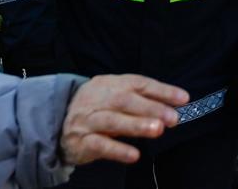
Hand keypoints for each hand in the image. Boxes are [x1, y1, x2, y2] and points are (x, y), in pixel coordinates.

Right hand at [59, 75, 188, 165]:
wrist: (55, 123)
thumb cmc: (93, 109)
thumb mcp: (112, 98)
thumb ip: (139, 100)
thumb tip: (172, 107)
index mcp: (108, 84)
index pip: (137, 83)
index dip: (160, 90)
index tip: (182, 98)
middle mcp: (97, 99)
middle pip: (125, 100)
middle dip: (151, 108)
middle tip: (172, 117)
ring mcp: (88, 120)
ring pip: (112, 120)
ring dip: (136, 125)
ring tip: (157, 130)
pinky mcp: (81, 141)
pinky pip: (100, 144)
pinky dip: (117, 149)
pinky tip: (134, 155)